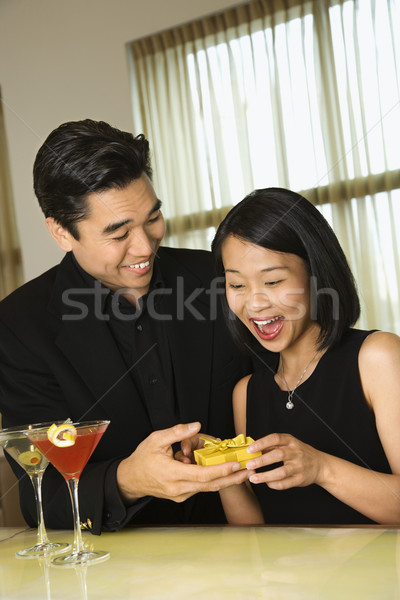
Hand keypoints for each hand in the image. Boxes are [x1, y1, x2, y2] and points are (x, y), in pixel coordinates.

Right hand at [116, 422, 250, 502]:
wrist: (130, 479)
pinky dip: (214, 480)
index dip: (220, 470)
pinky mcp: (181, 495)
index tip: (235, 465)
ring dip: (225, 480)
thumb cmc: (142, 458)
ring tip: (243, 472)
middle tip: (249, 471)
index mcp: (172, 474)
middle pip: (210, 485)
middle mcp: (178, 488)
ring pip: (208, 488)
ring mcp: (180, 494)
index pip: (202, 474)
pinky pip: (201, 488)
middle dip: (232, 478)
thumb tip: (196, 425)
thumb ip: (176, 432)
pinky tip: (225, 473)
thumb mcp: (155, 439)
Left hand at [245, 433, 323, 489]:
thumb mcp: (288, 444)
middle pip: (278, 455)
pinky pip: (286, 483)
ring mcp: (299, 466)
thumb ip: (272, 446)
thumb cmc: (299, 453)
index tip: (250, 449)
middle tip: (249, 465)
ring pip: (281, 472)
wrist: (320, 465)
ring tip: (253, 478)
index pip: (275, 439)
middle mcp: (296, 452)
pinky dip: (274, 484)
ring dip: (266, 476)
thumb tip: (252, 449)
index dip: (261, 443)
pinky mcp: (300, 479)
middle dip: (262, 460)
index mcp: (291, 441)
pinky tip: (266, 483)